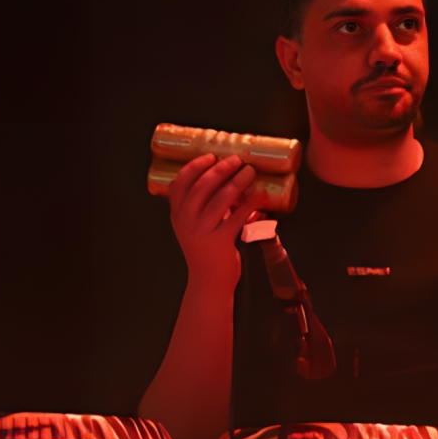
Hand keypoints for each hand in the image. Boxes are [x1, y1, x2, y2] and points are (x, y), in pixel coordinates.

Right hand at [164, 152, 258, 288]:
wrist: (209, 282)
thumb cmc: (205, 251)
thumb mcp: (194, 227)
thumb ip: (202, 206)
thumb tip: (226, 180)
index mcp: (178, 214)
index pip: (180, 183)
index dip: (194, 166)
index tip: (210, 156)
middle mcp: (186, 220)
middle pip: (203, 185)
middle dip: (222, 168)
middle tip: (237, 160)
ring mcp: (202, 231)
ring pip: (221, 198)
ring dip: (238, 181)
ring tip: (250, 172)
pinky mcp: (220, 241)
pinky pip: (238, 216)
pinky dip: (250, 203)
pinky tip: (259, 195)